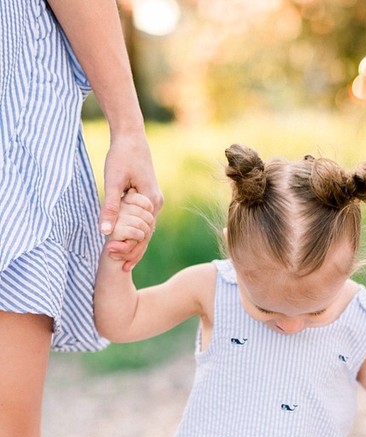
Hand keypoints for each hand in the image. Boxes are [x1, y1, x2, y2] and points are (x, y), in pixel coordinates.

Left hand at [99, 131, 163, 269]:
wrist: (131, 136)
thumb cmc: (121, 156)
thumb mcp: (112, 182)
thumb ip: (110, 208)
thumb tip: (105, 232)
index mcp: (151, 202)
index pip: (143, 234)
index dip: (130, 249)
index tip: (117, 260)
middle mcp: (157, 204)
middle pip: (146, 235)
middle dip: (134, 251)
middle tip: (121, 268)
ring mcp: (155, 201)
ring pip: (146, 229)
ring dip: (135, 244)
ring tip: (123, 261)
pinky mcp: (148, 197)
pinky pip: (143, 221)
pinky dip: (135, 232)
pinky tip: (126, 241)